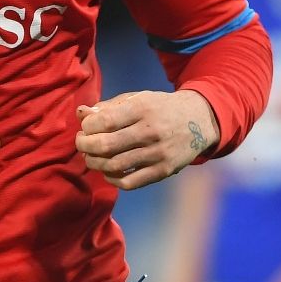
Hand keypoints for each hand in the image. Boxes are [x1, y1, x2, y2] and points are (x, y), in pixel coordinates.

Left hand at [75, 90, 217, 189]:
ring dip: (95, 163)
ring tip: (92, 157)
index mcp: (142, 108)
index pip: (104, 121)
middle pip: (105, 145)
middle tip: (82, 144)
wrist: (199, 120)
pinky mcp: (164, 171)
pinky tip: (108, 171)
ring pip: (114, 166)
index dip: (87, 127)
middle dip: (84, 146)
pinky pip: (129, 182)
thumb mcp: (138, 98)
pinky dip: (112, 179)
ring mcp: (158, 153)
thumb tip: (81, 113)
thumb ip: (108, 106)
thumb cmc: (160, 108)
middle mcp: (150, 131)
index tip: (85, 127)